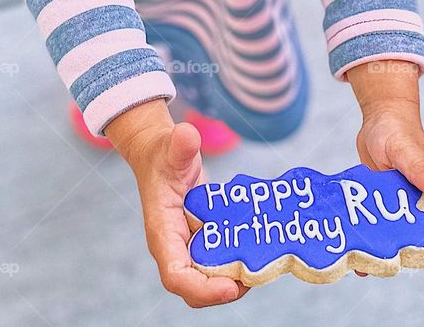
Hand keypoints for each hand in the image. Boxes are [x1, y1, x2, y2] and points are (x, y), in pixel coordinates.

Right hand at [105, 100, 249, 306]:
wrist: (160, 155)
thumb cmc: (163, 154)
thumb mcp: (171, 147)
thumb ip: (180, 144)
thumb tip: (187, 134)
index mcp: (162, 233)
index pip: (176, 275)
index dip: (202, 290)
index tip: (230, 287)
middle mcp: (173, 247)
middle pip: (195, 288)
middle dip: (225, 290)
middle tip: (256, 276)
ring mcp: (187, 247)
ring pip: (209, 279)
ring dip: (235, 279)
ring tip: (262, 264)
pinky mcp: (200, 242)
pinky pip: (217, 262)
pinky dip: (237, 262)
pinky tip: (258, 249)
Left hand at [344, 61, 423, 276]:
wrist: (382, 115)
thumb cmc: (396, 128)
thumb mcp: (403, 147)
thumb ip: (418, 166)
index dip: (413, 246)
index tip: (388, 256)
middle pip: (413, 237)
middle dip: (392, 252)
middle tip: (365, 266)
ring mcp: (407, 203)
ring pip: (395, 232)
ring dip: (378, 245)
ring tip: (354, 262)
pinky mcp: (389, 201)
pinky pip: (381, 221)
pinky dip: (369, 230)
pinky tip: (350, 242)